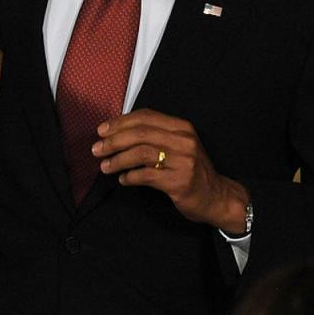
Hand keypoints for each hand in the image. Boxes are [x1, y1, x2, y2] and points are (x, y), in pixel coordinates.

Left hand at [92, 109, 249, 232]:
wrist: (216, 197)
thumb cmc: (190, 170)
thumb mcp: (177, 146)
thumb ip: (153, 136)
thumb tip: (115, 133)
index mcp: (181, 127)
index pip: (145, 117)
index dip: (119, 122)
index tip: (101, 131)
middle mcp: (184, 141)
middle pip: (140, 134)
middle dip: (113, 141)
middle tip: (97, 150)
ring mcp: (184, 161)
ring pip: (141, 153)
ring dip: (118, 160)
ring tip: (105, 167)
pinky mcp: (180, 182)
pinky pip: (147, 176)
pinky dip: (130, 177)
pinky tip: (123, 180)